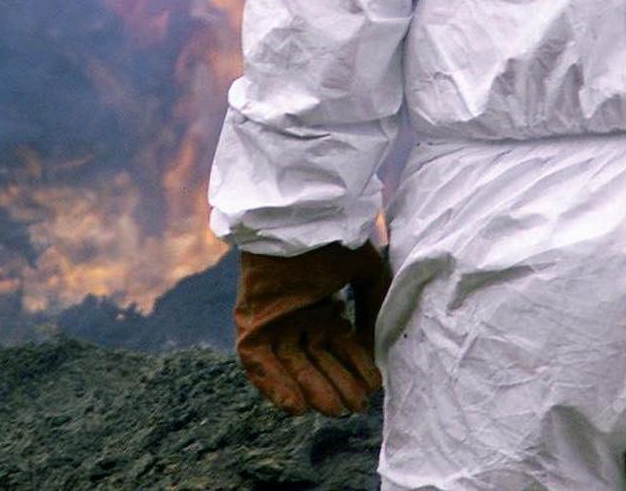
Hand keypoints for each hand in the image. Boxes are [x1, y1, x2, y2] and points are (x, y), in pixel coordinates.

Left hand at [234, 241, 391, 416]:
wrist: (302, 216)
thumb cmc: (335, 238)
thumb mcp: (367, 273)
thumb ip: (372, 313)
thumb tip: (373, 354)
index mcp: (324, 308)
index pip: (340, 351)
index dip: (355, 372)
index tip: (370, 391)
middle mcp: (299, 319)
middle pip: (316, 364)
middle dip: (335, 387)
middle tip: (353, 407)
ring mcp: (274, 322)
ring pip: (291, 367)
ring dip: (311, 390)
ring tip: (332, 409)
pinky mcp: (251, 322)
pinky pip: (257, 362)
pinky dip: (272, 385)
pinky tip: (297, 405)